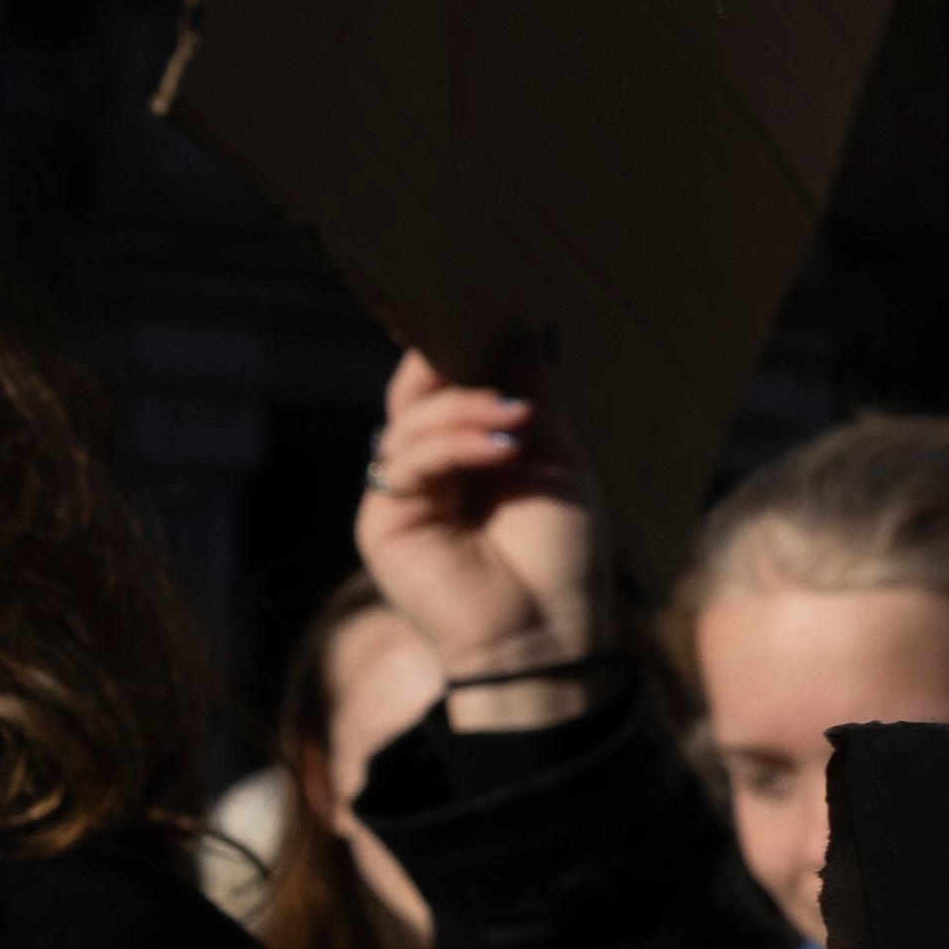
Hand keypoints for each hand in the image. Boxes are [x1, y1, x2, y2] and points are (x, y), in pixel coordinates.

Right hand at [361, 350, 616, 735]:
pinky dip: (451, 445)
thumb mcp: (560, 464)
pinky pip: (403, 462)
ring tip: (517, 422)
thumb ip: (536, 402)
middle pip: (416, 394)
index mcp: (471, 453)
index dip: (461, 350)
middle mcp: (431, 469)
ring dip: (464, 410)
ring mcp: (404, 493)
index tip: (489, 311)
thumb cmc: (563, 558)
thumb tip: (525, 332)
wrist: (549, 637)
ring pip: (409, 422)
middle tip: (486, 343)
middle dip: (451, 366)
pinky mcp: (384, 521)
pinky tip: (500, 450)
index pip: (450, 386)